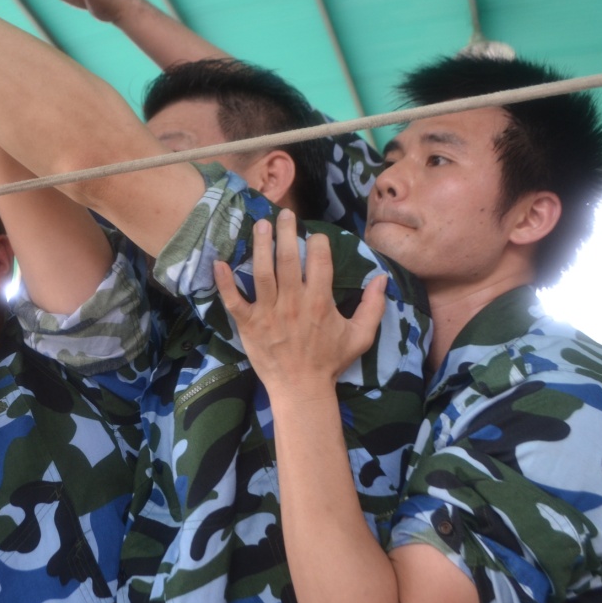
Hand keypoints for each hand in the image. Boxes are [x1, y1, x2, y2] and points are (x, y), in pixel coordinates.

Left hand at [214, 210, 387, 389]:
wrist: (301, 389)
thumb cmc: (330, 361)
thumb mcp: (361, 336)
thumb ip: (373, 306)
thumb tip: (382, 278)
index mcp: (320, 302)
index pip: (320, 261)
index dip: (318, 242)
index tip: (315, 235)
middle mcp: (294, 302)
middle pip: (289, 259)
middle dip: (286, 232)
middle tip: (284, 213)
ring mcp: (269, 313)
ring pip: (262, 272)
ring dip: (260, 245)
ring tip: (260, 224)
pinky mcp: (249, 324)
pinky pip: (234, 300)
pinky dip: (225, 282)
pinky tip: (219, 263)